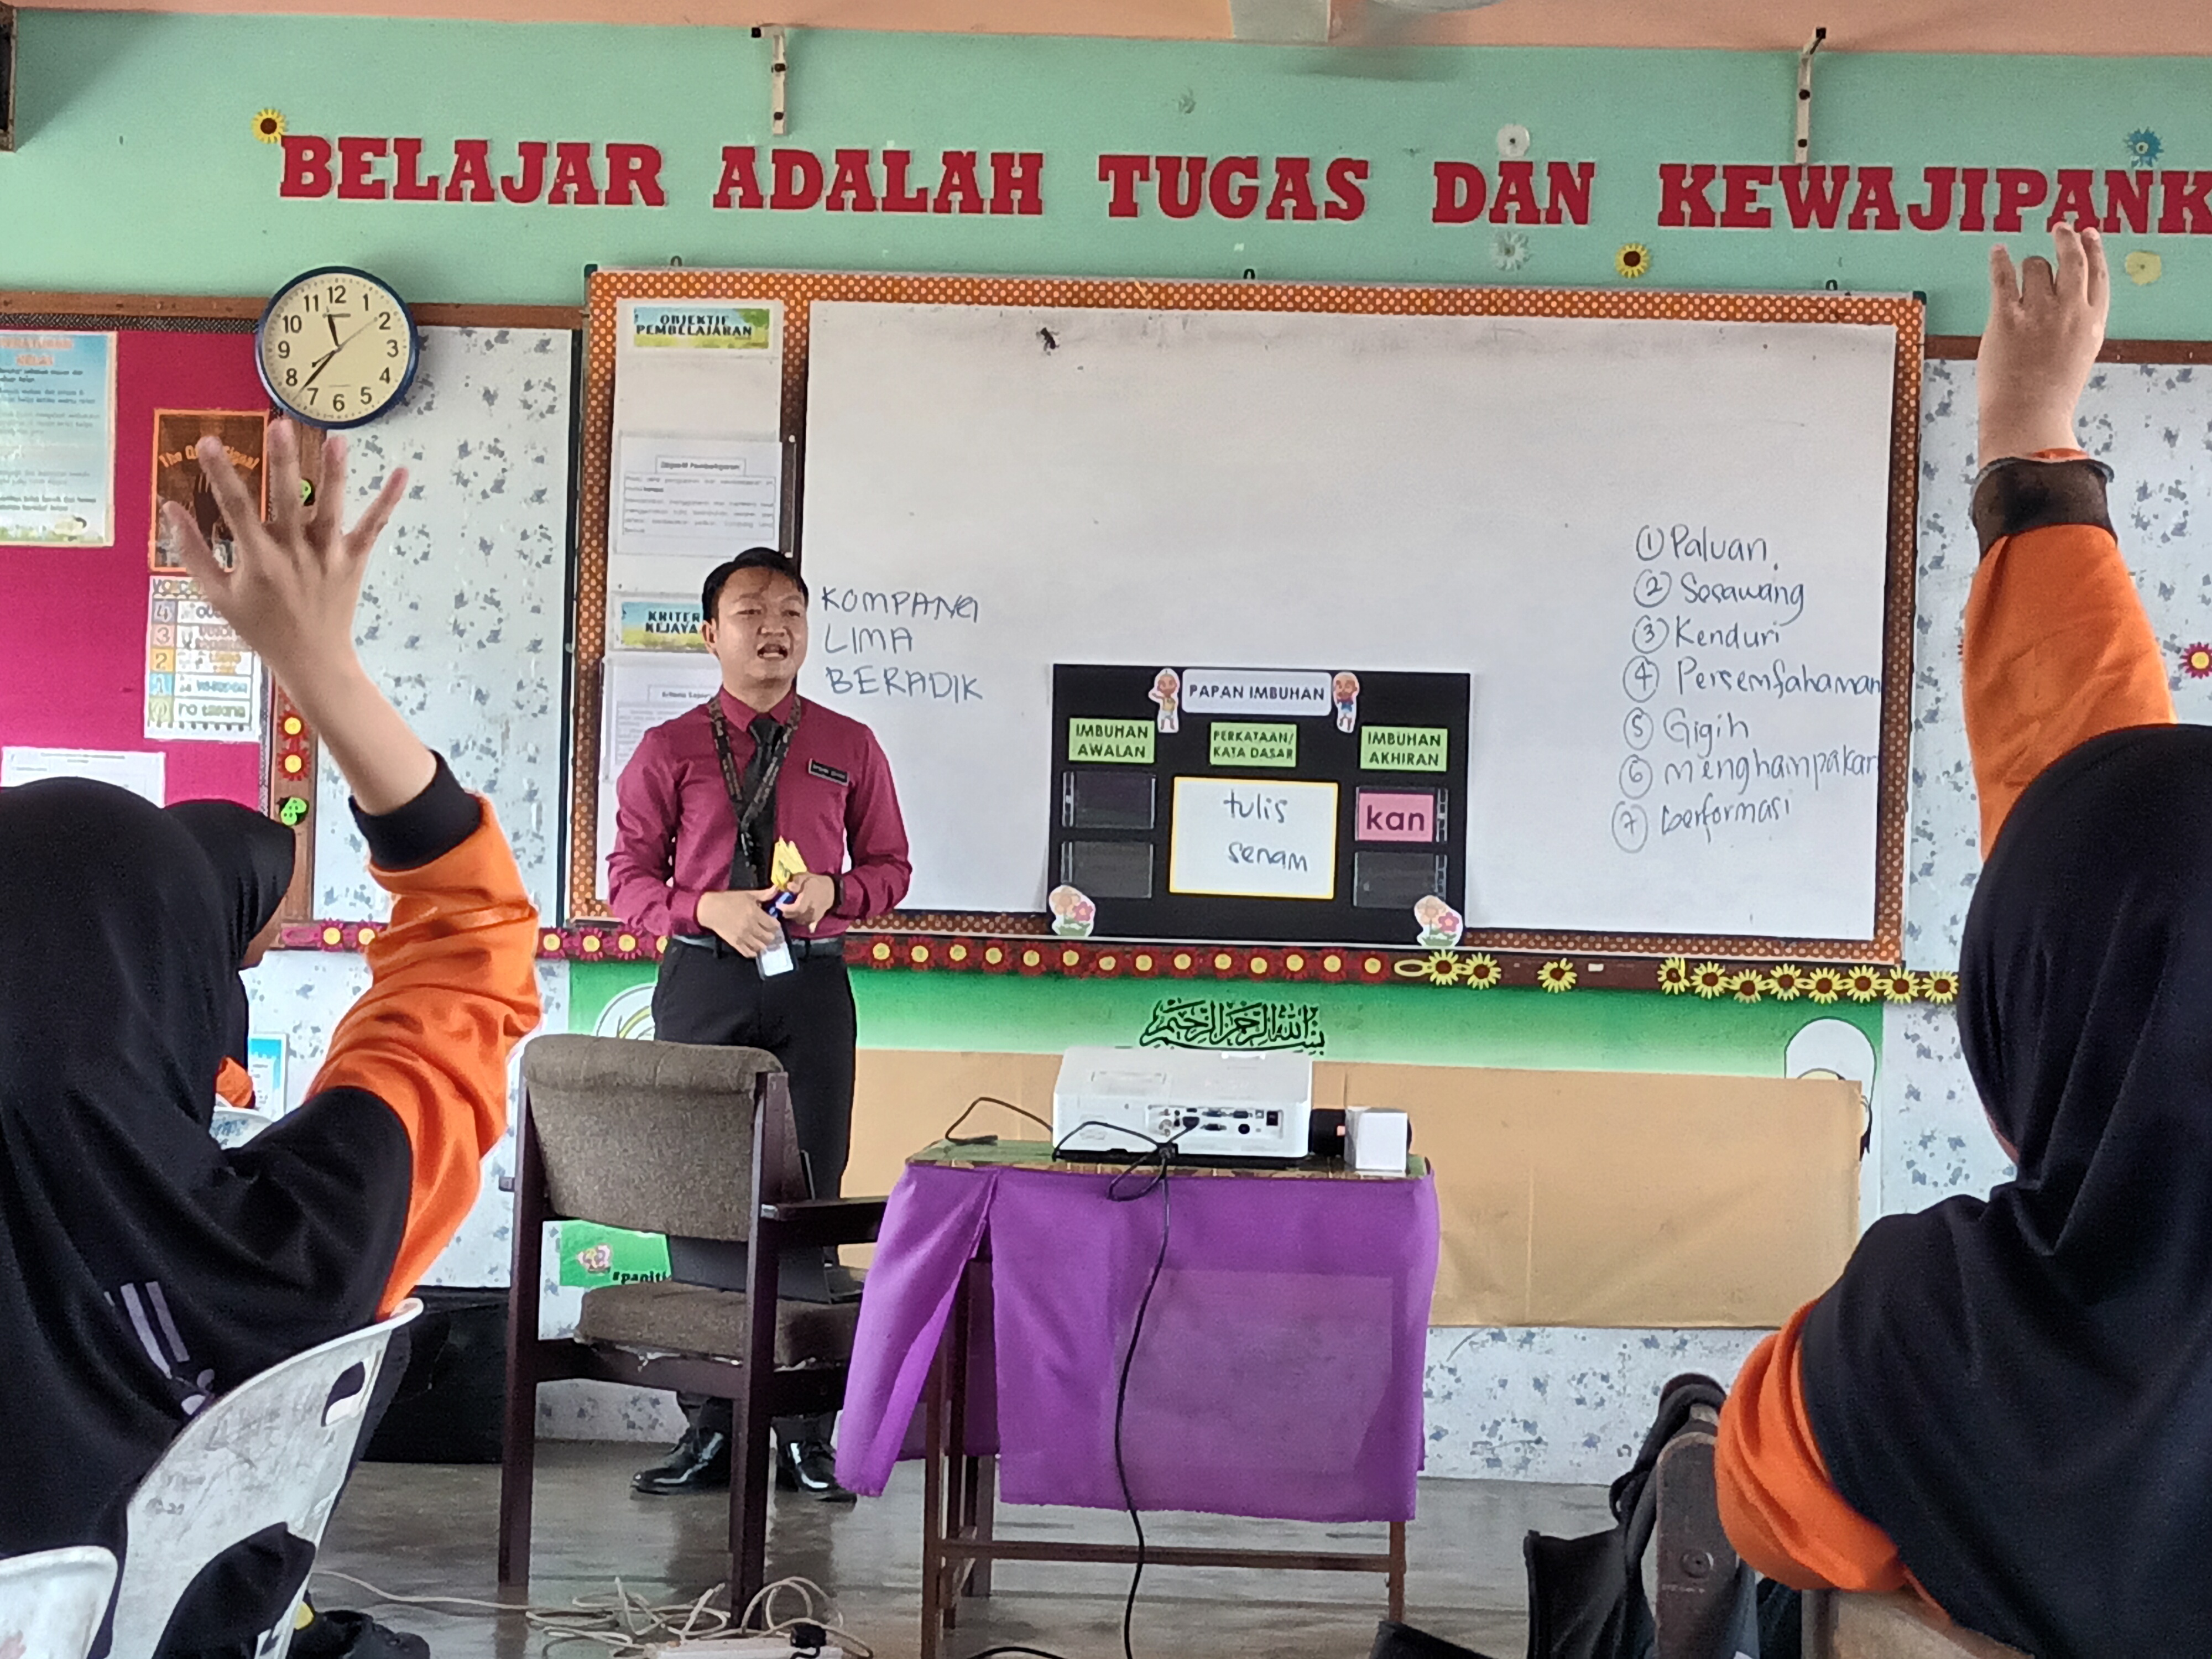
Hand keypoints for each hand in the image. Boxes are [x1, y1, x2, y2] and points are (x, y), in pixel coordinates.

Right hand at [165, 419, 432, 814]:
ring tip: (337, 440)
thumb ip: (192, 550)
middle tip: (280, 425)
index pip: (235, 509)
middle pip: (286, 501)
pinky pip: (373, 527)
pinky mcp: (354, 561)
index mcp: (258, 560)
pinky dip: (388, 501)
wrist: (312, 660)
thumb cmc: (260, 627)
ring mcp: (328, 557)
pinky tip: (401, 472)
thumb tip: (168, 507)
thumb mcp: (217, 595)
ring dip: (335, 474)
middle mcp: (294, 554)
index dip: (220, 475)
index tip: (207, 442)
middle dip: (282, 462)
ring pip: (330, 509)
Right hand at [695, 887, 786, 958]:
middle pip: (769, 937)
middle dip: (771, 935)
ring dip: (764, 944)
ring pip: (761, 947)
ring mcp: (743, 937)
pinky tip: (754, 947)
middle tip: (769, 932)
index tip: (774, 923)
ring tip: (762, 939)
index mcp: (755, 914)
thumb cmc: (730, 900)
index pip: (773, 925)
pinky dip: (754, 952)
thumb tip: (777, 889)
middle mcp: (751, 927)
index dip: (776, 925)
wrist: (711, 909)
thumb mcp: (748, 894)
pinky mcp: (735, 943)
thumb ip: (764, 894)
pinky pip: (748, 953)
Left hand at [778, 871, 836, 930]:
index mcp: (808, 899)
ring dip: (794, 918)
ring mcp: (815, 915)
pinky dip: (804, 924)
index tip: (778, 905)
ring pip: (801, 921)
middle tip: (782, 909)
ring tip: (789, 912)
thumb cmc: (817, 882)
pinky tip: (800, 921)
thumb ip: (797, 882)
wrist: (832, 889)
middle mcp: (811, 909)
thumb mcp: (806, 877)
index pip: (795, 908)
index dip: (786, 908)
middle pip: (796, 916)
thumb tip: (788, 886)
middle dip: (787, 914)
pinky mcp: (817, 918)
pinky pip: (809, 924)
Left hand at [1978, 223, 2108, 467]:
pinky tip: (1998, 252)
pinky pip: (2004, 277)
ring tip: (2022, 268)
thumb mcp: (2078, 355)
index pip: (2099, 275)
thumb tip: (2066, 300)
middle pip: (2073, 260)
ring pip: (2037, 266)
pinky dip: (2000, 260)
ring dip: (2030, 265)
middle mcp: (2070, 312)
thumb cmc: (2050, 395)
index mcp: (2092, 323)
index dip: (2094, 250)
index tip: (2089, 234)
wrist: (2027, 417)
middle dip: (2067, 239)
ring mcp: (2039, 312)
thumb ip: (2077, 326)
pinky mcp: (2007, 318)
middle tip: (2061, 228)